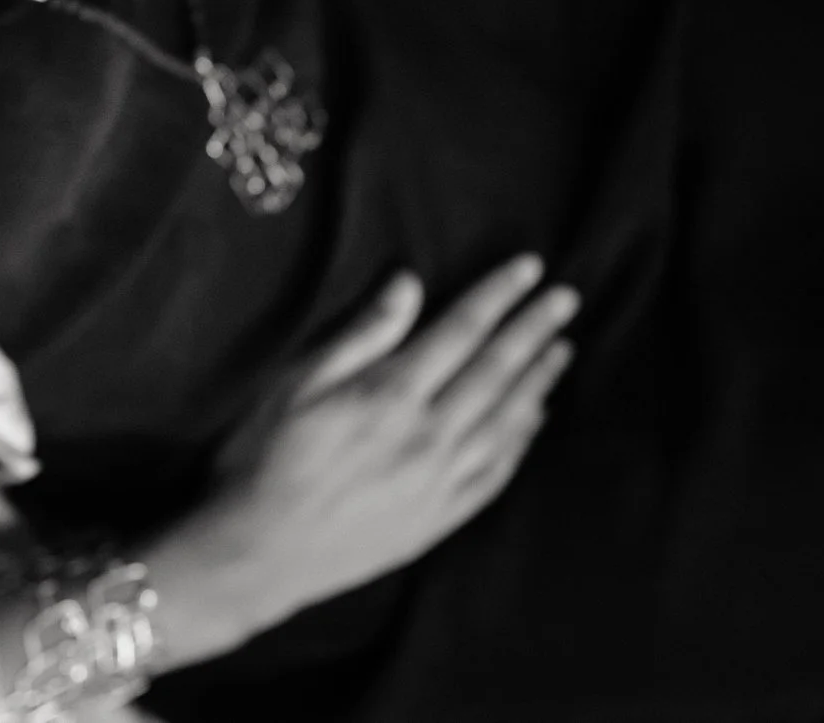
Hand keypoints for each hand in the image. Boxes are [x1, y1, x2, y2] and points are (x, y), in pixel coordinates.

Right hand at [137, 256, 577, 665]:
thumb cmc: (265, 459)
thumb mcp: (298, 383)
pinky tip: (533, 420)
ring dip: (537, 382)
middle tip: (566, 300)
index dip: (498, 296)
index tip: (530, 269)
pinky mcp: (438, 519)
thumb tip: (409, 283)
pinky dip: (521, 441)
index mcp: (392, 395)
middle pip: (495, 371)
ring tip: (562, 350)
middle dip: (533, 330)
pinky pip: (496, 473)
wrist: (257, 555)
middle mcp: (428, 437)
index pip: (461, 332)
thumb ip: (362, 334)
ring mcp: (439, 482)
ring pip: (506, 422)